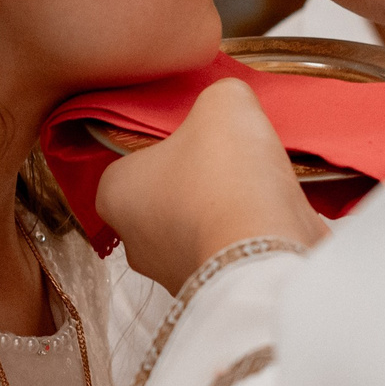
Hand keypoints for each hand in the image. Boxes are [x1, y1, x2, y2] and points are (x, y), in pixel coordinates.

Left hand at [97, 80, 327, 292]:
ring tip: (259, 185)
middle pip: (165, 193)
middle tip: (231, 156)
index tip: (199, 133)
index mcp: (113, 193)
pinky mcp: (212, 291)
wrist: (265, 252)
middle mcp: (133, 241)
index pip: (131, 157)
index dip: (167, 140)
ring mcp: (171, 274)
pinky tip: (271, 216)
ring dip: (226, 207)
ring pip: (197, 225)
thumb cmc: (226, 178)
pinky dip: (246, 234)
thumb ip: (219, 94)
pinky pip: (227, 250)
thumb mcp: (224, 103)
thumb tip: (228, 105)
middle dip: (198, 177)